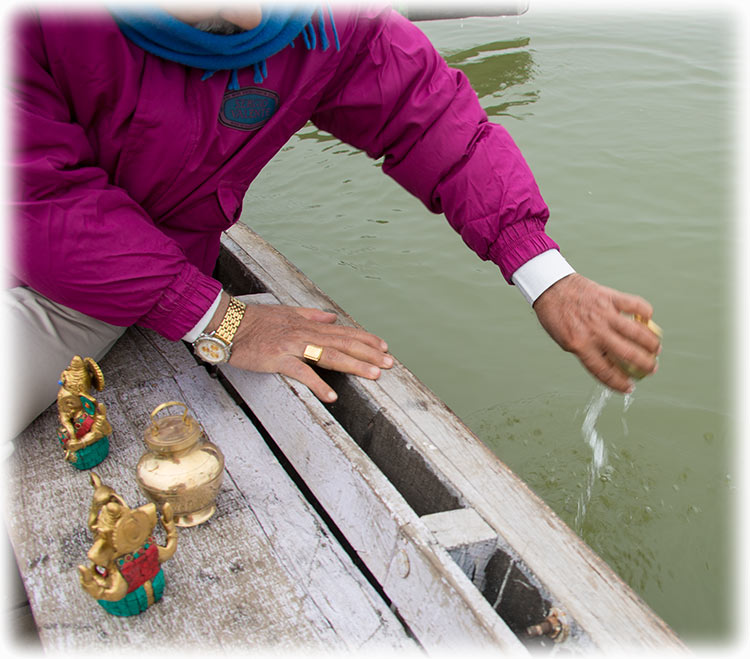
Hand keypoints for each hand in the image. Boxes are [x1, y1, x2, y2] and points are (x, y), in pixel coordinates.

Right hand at [213, 294, 392, 401]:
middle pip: (343, 344)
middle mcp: (304, 333)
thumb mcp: (286, 313)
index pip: (344, 332)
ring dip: (353, 365)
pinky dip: (317, 385)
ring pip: (329, 355)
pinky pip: (301, 373)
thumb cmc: (255, 320)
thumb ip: (310, 316)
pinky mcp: (278, 359)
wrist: (227, 324)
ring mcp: (292, 346)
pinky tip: (332, 396)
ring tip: (373, 375)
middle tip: (389, 364)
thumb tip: (330, 318)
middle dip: (369, 354)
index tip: (384, 347)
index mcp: (308, 325)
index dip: (366, 339)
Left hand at [533, 274, 660, 392]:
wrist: (551, 288)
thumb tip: (609, 364)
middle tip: (651, 369)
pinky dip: (646, 312)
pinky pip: (635, 304)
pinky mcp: (610, 296)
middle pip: (627, 354)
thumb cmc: (556, 316)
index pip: (604, 370)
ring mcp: (604, 313)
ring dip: (651, 343)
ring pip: (637, 332)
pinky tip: (648, 318)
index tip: (629, 388)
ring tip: (656, 349)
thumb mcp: (565, 341)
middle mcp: (594, 330)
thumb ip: (587, 351)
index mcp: (580, 345)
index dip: (619, 383)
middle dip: (645, 365)